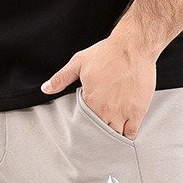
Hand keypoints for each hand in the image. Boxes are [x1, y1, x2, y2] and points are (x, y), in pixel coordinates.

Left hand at [41, 36, 156, 138]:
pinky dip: (128, 135)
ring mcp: (122, 113)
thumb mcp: (78, 62)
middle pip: (99, 132)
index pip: (84, 123)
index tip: (87, 125)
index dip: (86, 126)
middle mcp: (105, 111)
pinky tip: (125, 132)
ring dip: (113, 136)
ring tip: (111, 132)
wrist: (132, 47)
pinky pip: (131, 133)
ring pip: (115, 135)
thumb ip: (61, 78)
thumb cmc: (107, 53)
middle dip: (98, 134)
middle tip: (99, 131)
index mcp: (90, 101)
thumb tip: (46, 88)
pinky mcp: (137, 112)